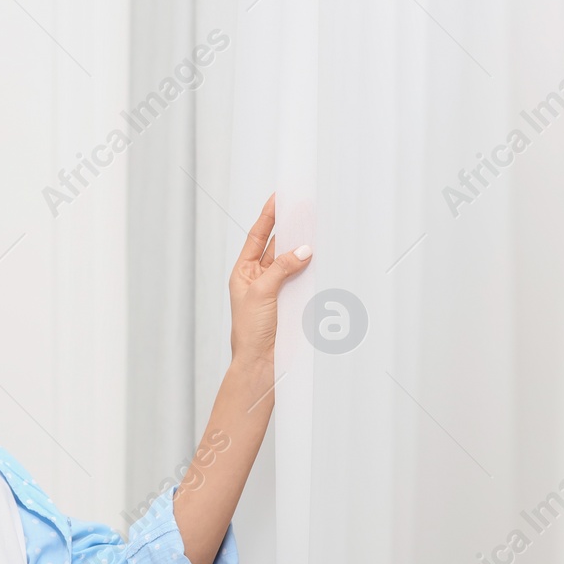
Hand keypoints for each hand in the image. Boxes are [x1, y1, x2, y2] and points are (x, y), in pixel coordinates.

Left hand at [228, 192, 311, 370]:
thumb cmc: (249, 333)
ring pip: (292, 262)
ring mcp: (277, 291)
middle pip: (276, 246)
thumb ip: (282, 268)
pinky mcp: (291, 303)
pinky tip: (319, 258)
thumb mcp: (261, 293)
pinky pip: (302, 280)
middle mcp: (260, 279)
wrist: (260, 364)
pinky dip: (310, 269)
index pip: (257, 238)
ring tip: (314, 228)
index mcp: (243, 273)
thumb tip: (303, 250)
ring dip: (302, 248)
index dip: (268, 217)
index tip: (278, 198)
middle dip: (289, 228)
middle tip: (303, 209)